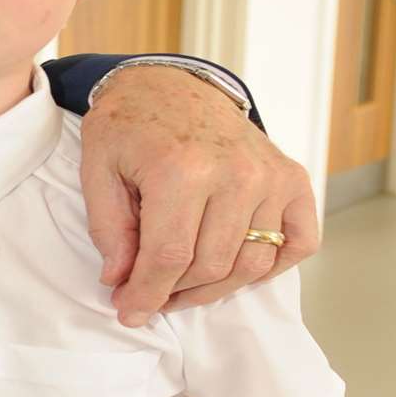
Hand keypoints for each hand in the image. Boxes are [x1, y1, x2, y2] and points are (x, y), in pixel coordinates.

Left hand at [79, 65, 318, 325]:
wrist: (171, 84)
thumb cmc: (129, 126)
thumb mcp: (97, 168)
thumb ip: (108, 227)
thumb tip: (121, 281)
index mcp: (182, 168)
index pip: (170, 256)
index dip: (147, 293)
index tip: (130, 312)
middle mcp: (236, 173)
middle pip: (211, 266)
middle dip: (174, 292)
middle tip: (149, 295)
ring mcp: (270, 176)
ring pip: (251, 264)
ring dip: (214, 288)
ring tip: (180, 287)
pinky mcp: (293, 179)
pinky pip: (298, 244)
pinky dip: (271, 267)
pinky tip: (234, 268)